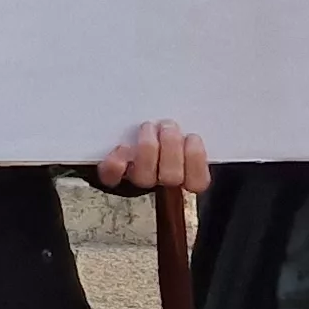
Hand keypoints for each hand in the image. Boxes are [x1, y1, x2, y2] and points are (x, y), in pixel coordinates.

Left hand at [96, 120, 211, 198]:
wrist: (120, 136)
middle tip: (167, 126)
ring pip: (144, 177)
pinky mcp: (110, 177)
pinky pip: (112, 177)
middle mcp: (160, 183)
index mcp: (184, 175)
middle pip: (172, 177)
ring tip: (148, 127)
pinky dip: (117, 162)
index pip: (198, 182)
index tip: (192, 137)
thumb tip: (191, 124)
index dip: (196, 159)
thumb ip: (186, 131)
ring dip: (148, 148)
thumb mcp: (178, 131)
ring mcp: (134, 182)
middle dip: (171, 146)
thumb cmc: (159, 132)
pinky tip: (123, 146)